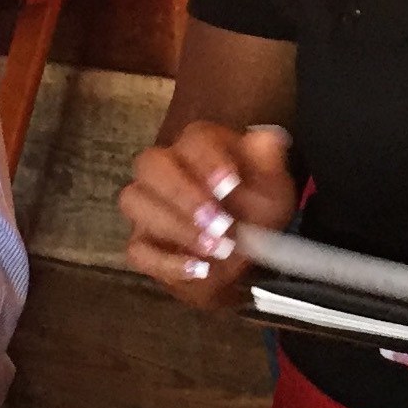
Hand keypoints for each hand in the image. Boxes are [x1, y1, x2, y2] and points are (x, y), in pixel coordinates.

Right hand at [118, 122, 295, 309]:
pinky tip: (198, 269)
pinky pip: (137, 249)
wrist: (245, 255)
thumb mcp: (273, 188)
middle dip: (183, 193)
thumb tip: (268, 140)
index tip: (232, 185)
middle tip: (218, 221)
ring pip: (134, 201)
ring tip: (214, 247)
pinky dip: (167, 262)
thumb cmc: (256, 210)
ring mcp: (147, 206)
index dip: (209, 160)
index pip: (194, 139)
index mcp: (200, 147)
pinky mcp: (142, 242)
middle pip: (151, 164)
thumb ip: (269, 163)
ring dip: (175, 225)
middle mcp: (165, 169)